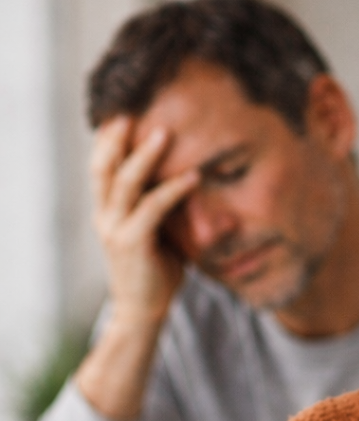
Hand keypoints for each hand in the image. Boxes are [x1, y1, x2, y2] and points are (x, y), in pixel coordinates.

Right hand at [91, 116, 199, 326]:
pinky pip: (152, 208)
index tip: (125, 113)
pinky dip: (173, 190)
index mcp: (107, 211)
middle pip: (103, 165)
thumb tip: (193, 187)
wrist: (143, 313)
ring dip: (145, 155)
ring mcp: (115, 228)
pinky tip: (194, 176)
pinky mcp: (132, 243)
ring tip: (165, 132)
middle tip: (135, 108)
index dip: (109, 139)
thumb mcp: (160, 235)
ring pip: (123, 181)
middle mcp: (105, 215)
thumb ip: (166, 211)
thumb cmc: (156, 274)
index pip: (102, 166)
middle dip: (118, 136)